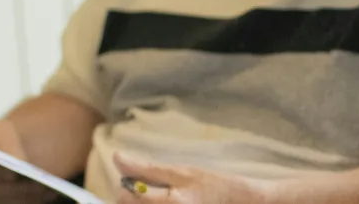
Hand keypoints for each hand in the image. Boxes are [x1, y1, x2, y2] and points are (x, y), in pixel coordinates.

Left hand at [112, 153, 266, 203]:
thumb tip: (118, 158)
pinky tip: (165, 202)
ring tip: (158, 197)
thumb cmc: (213, 185)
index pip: (128, 196)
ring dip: (141, 202)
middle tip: (148, 189)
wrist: (241, 202)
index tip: (134, 179)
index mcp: (170, 202)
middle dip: (131, 197)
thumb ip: (148, 168)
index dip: (126, 185)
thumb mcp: (182, 172)